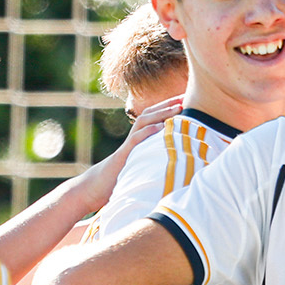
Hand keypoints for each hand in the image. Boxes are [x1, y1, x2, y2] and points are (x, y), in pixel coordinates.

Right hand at [74, 96, 182, 214]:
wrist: (98, 186)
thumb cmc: (121, 177)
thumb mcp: (141, 163)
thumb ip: (154, 157)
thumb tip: (175, 158)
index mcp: (139, 138)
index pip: (154, 116)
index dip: (168, 107)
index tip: (185, 100)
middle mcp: (134, 137)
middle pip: (150, 114)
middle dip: (168, 104)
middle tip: (185, 97)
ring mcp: (128, 145)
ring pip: (144, 122)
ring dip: (161, 113)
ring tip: (178, 108)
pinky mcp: (124, 155)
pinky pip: (135, 140)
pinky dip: (147, 132)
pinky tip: (160, 127)